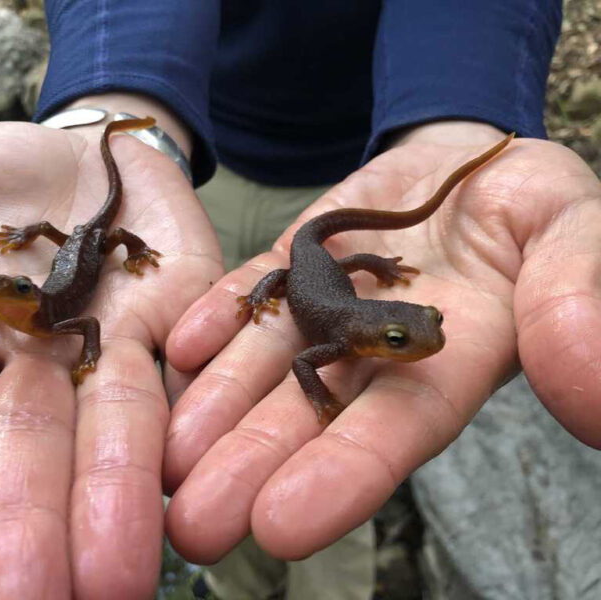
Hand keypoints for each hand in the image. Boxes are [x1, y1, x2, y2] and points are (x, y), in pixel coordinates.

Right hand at [0, 116, 220, 597]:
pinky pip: (196, 381)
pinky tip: (195, 484)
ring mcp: (119, 347)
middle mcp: (41, 362)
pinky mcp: (188, 325)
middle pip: (25, 451)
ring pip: (116, 431)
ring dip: (112, 501)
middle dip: (20, 527)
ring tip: (112, 583)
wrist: (99, 155)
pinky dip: (198, 428)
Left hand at [162, 121, 600, 562]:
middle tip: (195, 524)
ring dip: (217, 408)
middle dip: (253, 468)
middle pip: (310, 418)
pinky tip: (186, 347)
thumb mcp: (571, 237)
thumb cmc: (533, 204)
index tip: (281, 525)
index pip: (394, 430)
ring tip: (167, 453)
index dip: (344, 476)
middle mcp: (376, 352)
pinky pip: (252, 292)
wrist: (471, 163)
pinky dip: (221, 315)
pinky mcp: (293, 264)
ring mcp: (327, 308)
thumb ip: (578, 304)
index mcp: (448, 363)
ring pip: (266, 366)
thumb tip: (592, 397)